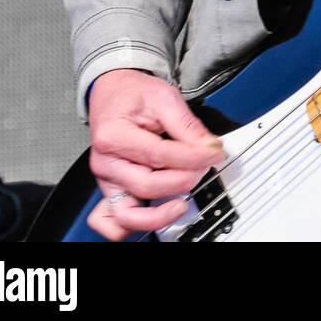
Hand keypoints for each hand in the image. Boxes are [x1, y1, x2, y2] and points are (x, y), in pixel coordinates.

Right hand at [85, 68, 226, 240]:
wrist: (113, 94)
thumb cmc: (135, 96)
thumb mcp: (164, 98)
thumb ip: (187, 125)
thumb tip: (210, 147)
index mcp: (114, 136)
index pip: (158, 155)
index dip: (191, 158)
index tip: (214, 154)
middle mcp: (106, 163)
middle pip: (146, 185)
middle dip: (182, 181)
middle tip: (204, 169)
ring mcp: (107, 180)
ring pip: (126, 213)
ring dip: (158, 215)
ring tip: (182, 205)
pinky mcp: (111, 190)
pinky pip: (111, 222)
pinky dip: (129, 227)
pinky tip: (154, 215)